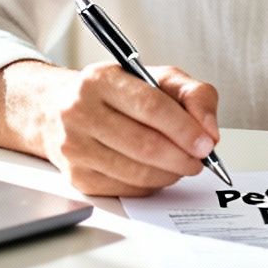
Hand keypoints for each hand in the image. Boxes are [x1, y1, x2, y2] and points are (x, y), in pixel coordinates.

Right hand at [31, 62, 219, 196]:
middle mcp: (80, 112)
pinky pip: (126, 189)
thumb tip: (209, 132)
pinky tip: (157, 171)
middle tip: (199, 159)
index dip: (184, 129)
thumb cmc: (114, 93)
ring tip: (182, 164)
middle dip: (182, 157)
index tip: (206, 143)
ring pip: (137, 172)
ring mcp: (75, 147)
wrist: (57, 110)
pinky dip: (151, 185)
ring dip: (170, 173)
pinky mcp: (77, 177)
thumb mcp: (156, 78)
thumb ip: (193, 95)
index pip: (150, 106)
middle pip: (144, 145)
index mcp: (100, 80)